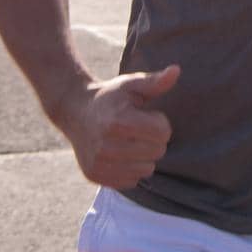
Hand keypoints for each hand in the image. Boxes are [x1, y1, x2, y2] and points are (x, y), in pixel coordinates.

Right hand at [60, 64, 179, 188]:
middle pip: (157, 152)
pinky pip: (130, 182)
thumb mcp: (132, 84)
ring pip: (146, 170)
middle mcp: (106, 145)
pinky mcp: (94, 175)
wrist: (75, 111)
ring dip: (144, 157)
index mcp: (118, 120)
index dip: (160, 122)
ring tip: (130, 142)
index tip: (147, 115)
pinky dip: (131, 170)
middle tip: (139, 129)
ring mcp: (99, 162)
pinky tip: (120, 155)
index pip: (163, 133)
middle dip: (154, 140)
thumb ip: (155, 81)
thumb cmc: (110, 96)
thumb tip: (176, 70)